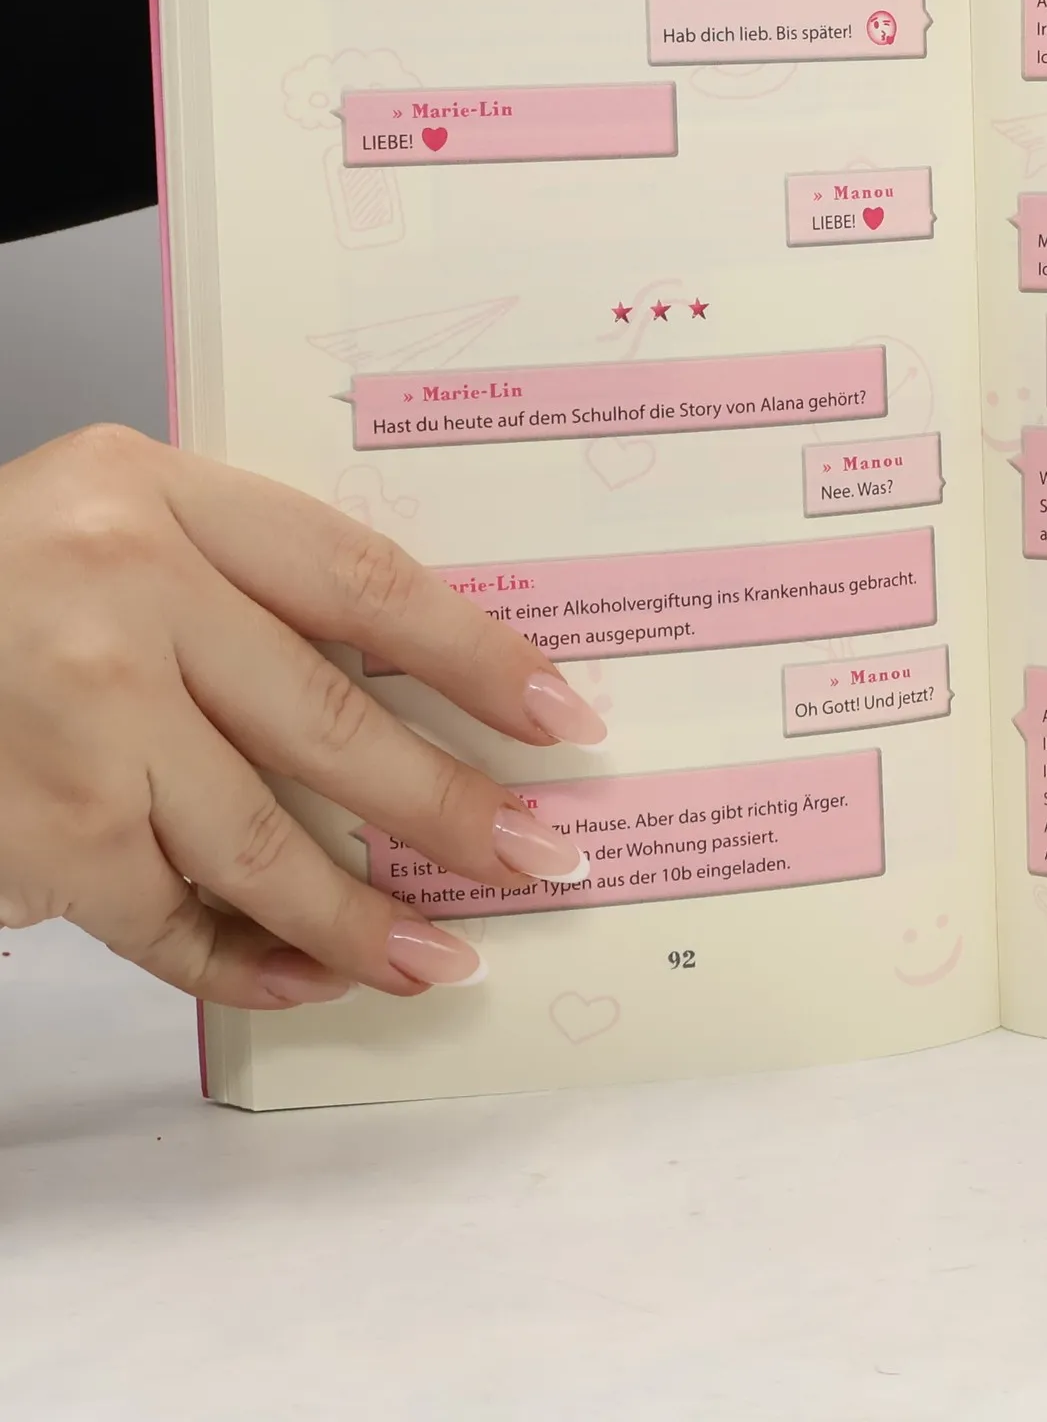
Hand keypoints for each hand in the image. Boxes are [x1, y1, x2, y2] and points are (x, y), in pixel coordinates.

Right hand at [0, 426, 604, 1005]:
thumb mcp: (116, 525)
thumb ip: (242, 584)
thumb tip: (411, 695)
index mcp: (156, 496)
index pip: (362, 580)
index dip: (477, 656)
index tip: (564, 718)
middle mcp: (117, 597)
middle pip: (330, 720)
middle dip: (452, 805)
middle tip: (544, 857)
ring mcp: (70, 723)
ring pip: (260, 840)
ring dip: (365, 914)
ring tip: (447, 954)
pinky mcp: (33, 833)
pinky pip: (166, 917)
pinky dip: (248, 961)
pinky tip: (317, 978)